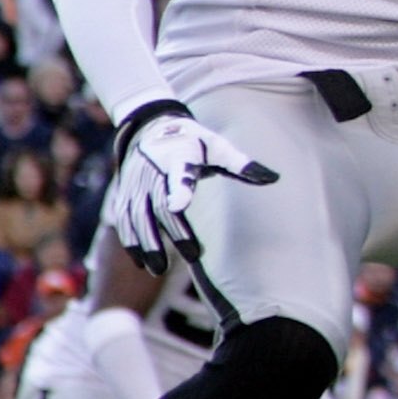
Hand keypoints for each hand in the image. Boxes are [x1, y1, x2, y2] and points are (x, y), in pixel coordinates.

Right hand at [103, 101, 276, 268]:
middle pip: (156, 206)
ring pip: (136, 217)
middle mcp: (151, 173)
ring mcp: (134, 185)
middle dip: (171, 233)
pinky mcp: (123, 194)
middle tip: (193, 257)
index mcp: (178, 159)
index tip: (177, 205)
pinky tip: (142, 263)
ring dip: (146, 245)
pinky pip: (123, 221)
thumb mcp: (218, 147)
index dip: (178, 189)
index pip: (178, 174)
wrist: (152, 129)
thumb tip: (273, 177)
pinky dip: (130, 241)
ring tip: (159, 269)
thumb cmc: (194, 143)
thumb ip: (241, 164)